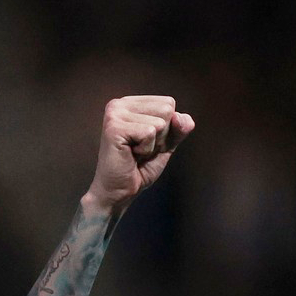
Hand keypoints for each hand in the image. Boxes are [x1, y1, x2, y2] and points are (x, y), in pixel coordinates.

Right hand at [83, 96, 193, 211]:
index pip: (168, 103)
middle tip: (140, 149)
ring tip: (134, 153)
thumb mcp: (166, 144)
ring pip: (160, 122)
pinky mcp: (114, 128)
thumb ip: (179, 128)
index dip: (166, 128)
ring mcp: (114, 114)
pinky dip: (146, 149)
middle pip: (166, 109)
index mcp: (130, 103)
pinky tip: (130, 155)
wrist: (119, 192)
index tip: (146, 142)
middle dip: (161, 135)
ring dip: (153, 144)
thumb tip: (182, 117)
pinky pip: (149, 133)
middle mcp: (119, 104)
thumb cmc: (139, 168)